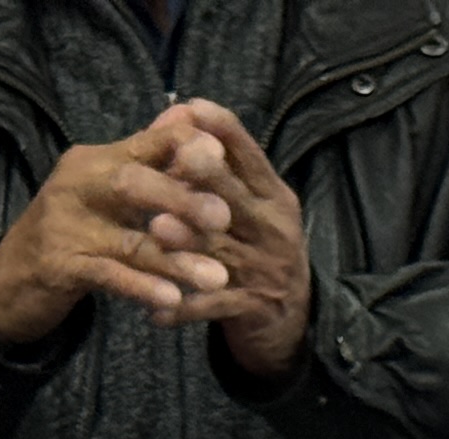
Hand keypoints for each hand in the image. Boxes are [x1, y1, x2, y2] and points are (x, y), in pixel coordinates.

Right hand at [0, 115, 233, 346]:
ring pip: (129, 239)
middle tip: (224, 218)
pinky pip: (108, 276)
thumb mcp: (103, 191)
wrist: (5, 283)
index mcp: (95, 160)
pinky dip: (141, 288)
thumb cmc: (67, 235)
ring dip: (175, 259)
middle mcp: (77, 185)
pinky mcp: (57, 266)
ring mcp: (64, 226)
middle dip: (182, 199)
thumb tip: (186, 118)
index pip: (147, 142)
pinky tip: (172, 301)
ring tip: (216, 277)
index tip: (223, 157)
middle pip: (135, 182)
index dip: (186, 146)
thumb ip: (144, 158)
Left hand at [166, 100, 313, 377]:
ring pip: (221, 251)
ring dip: (188, 241)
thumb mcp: (253, 204)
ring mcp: (263, 269)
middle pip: (237, 199)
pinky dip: (184, 308)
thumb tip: (182, 112)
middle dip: (209, 177)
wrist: (291, 319)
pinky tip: (156, 310)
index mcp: (274, 197)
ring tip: (157, 230)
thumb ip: (222, 166)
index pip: (250, 157)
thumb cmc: (258, 247)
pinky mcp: (251, 308)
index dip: (224, 131)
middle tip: (180, 158)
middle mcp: (272, 229)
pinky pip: (214, 306)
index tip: (194, 107)